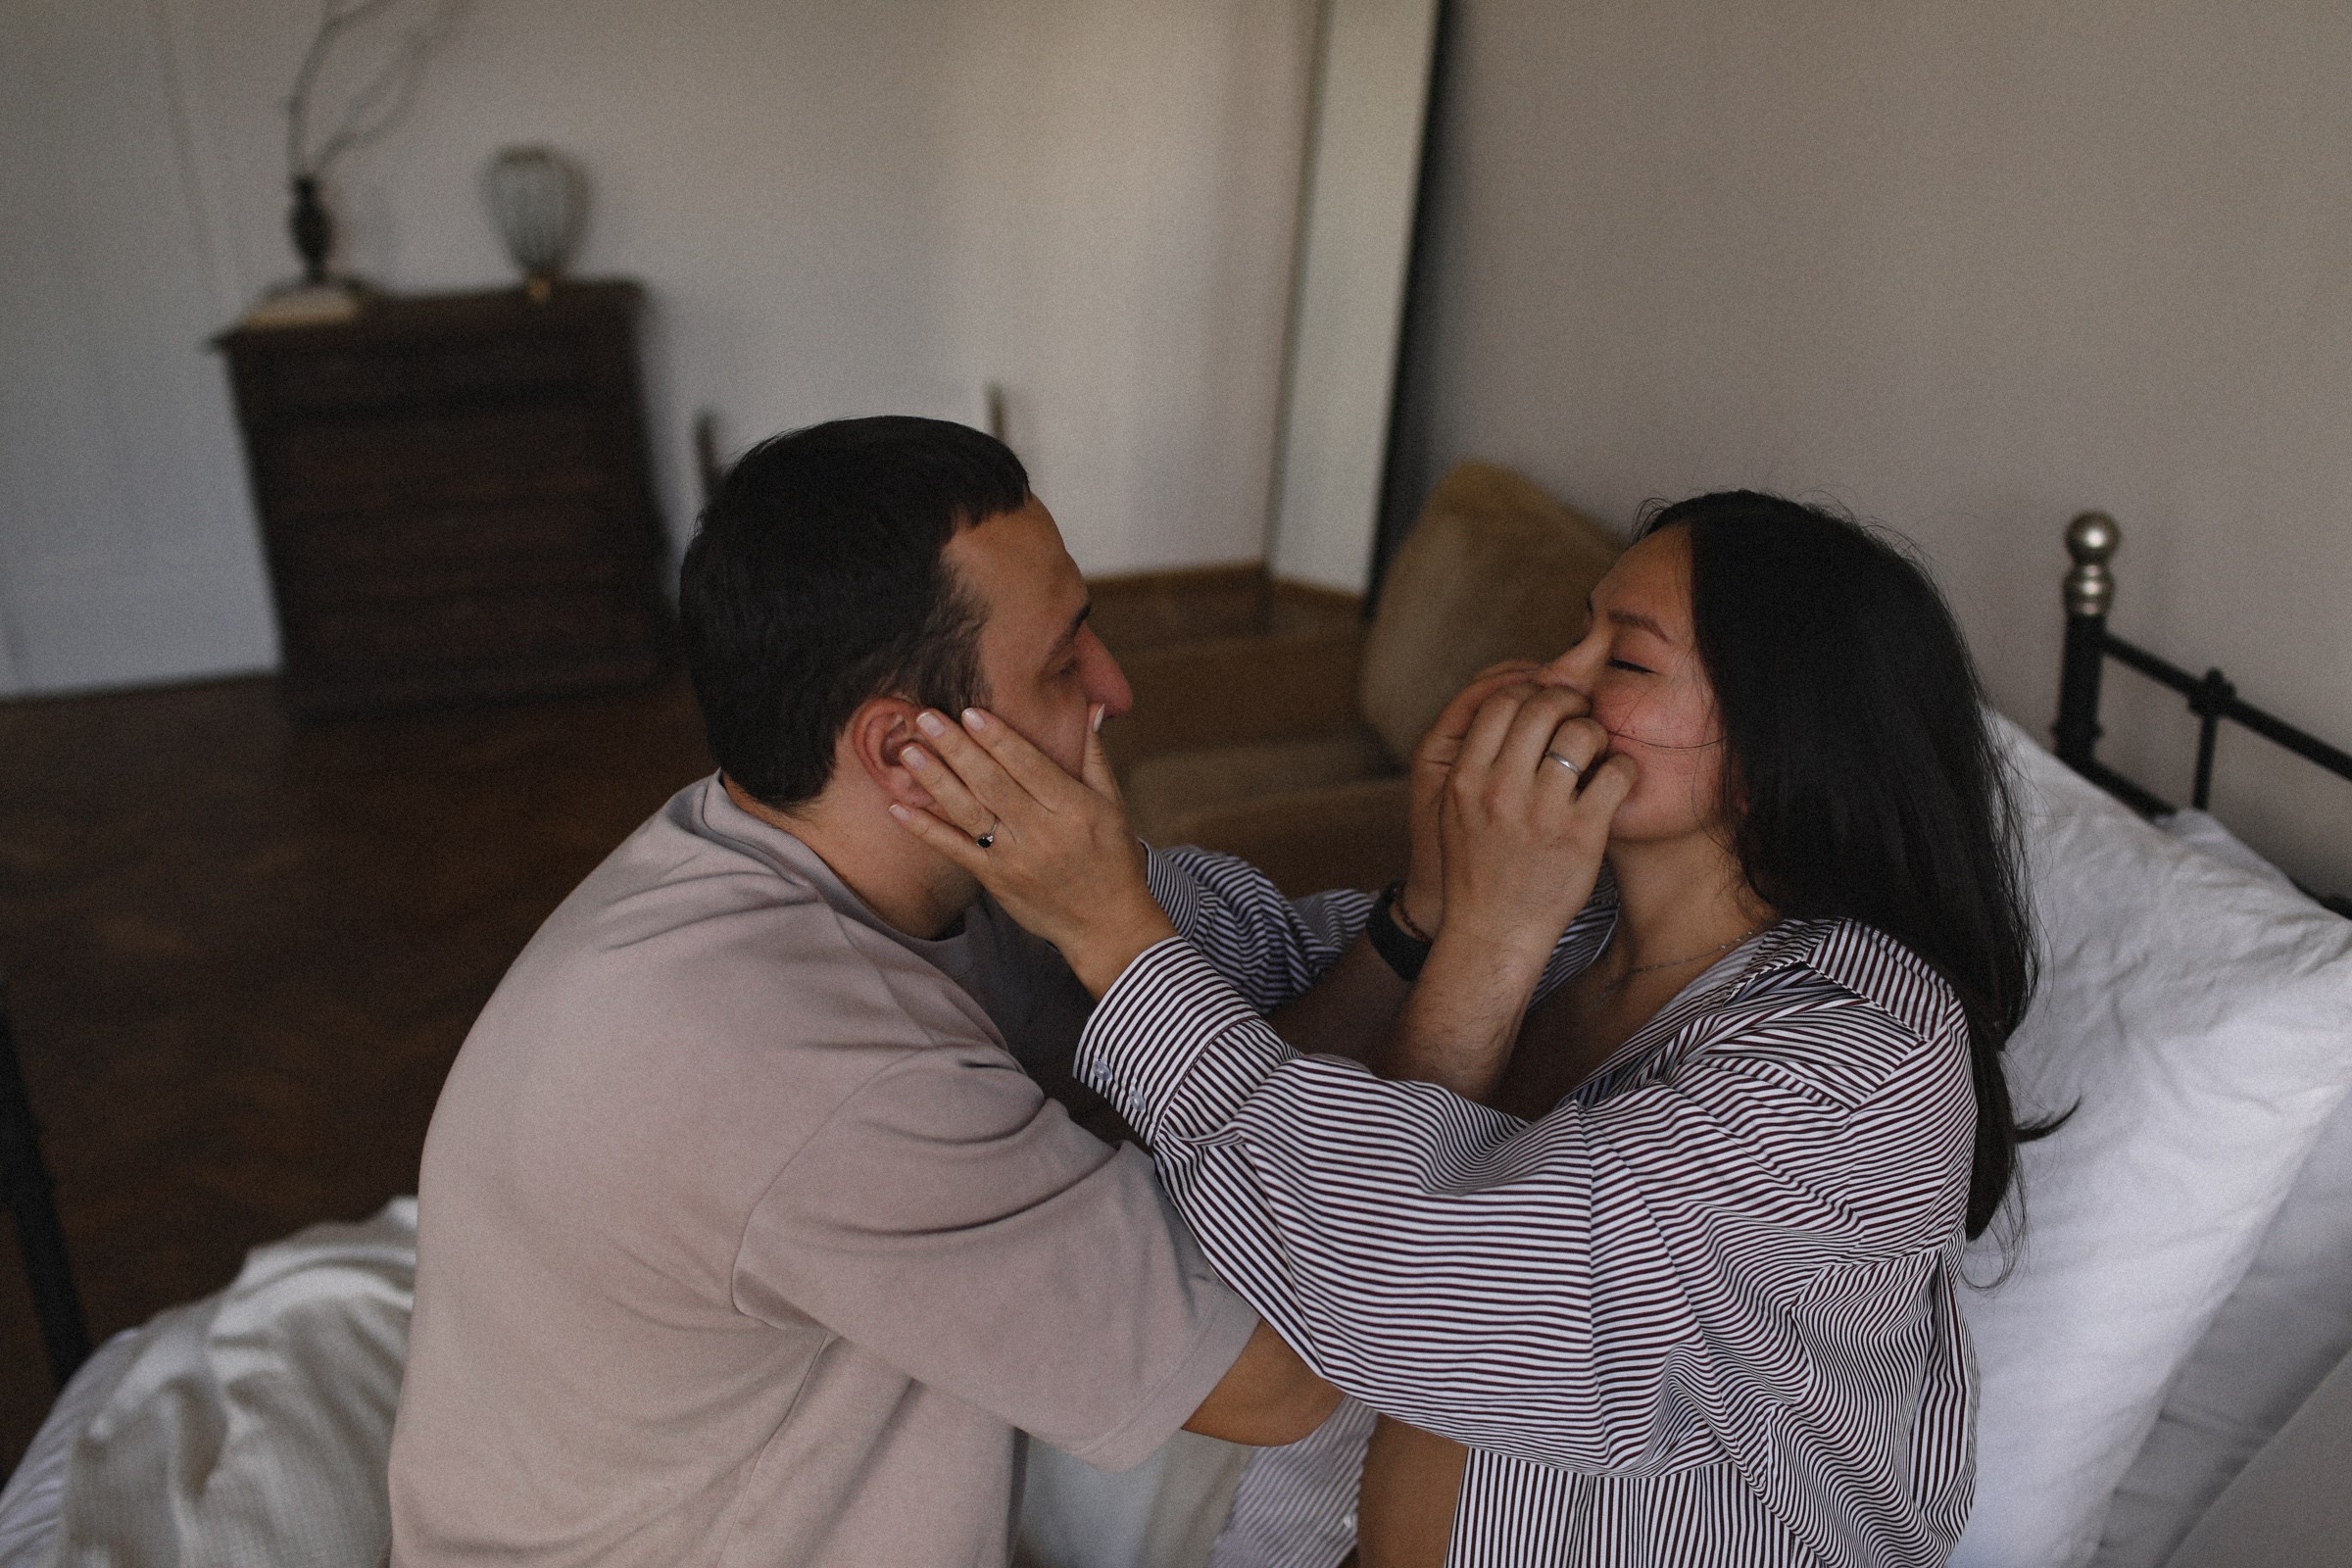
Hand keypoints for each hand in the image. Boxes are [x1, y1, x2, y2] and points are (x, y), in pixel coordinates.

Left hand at [889, 705, 1177, 996]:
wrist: (1106, 925)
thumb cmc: (1113, 859)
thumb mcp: (1113, 805)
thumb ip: (1094, 756)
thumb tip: (1092, 707)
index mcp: (1073, 809)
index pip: (1029, 765)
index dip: (998, 737)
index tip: (970, 711)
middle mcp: (1042, 833)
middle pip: (992, 783)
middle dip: (957, 748)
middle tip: (926, 717)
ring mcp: (1015, 859)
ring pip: (969, 812)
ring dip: (935, 780)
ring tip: (909, 751)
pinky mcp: (995, 880)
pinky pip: (955, 850)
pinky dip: (925, 829)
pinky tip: (898, 807)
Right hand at [1378, 689, 1632, 1099]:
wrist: (1492, 934)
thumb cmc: (1479, 868)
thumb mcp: (1457, 810)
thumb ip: (1479, 760)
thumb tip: (1513, 706)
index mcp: (1465, 779)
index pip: (1500, 702)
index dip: (1529, 692)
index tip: (1545, 704)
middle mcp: (1500, 790)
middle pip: (1542, 706)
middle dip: (1568, 702)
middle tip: (1579, 717)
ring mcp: (1542, 812)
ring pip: (1582, 733)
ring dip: (1596, 732)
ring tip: (1596, 752)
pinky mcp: (1582, 835)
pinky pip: (1616, 773)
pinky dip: (1623, 768)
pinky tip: (1615, 781)